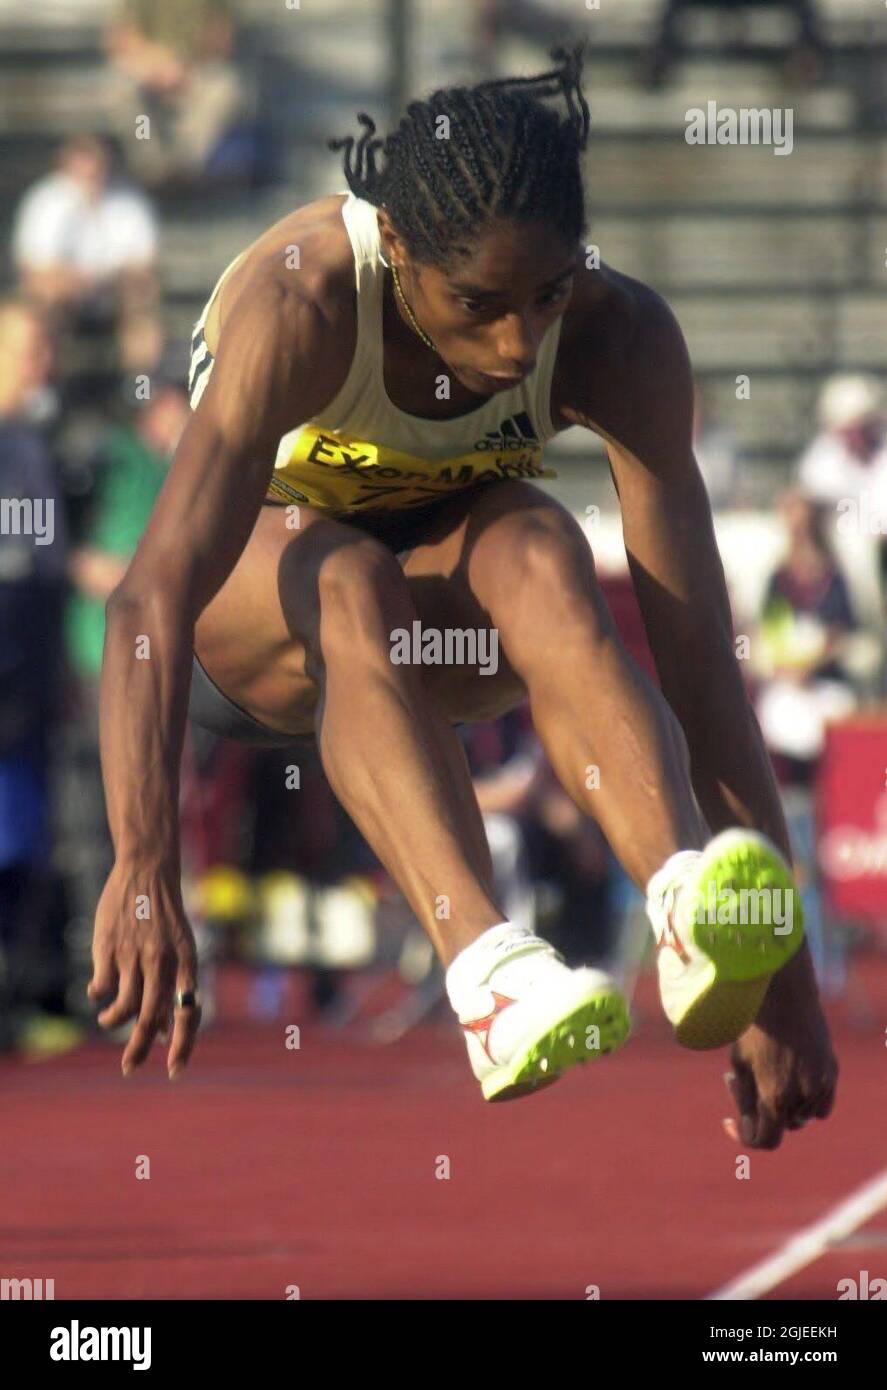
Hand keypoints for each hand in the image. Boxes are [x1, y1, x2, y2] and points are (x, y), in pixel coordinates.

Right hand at [88, 862, 200, 1078]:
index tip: (174, 1070)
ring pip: (123, 1005)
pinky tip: (98, 992)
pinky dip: (99, 995)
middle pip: (152, 1016)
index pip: (190, 1012)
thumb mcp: (179, 948)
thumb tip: (162, 1033)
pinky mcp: (109, 947)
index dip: (183, 1044)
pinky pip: (102, 986)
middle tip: (130, 1068)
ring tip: (108, 1019)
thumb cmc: (164, 914)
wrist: (148, 870)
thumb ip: (173, 987)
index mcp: (187, 962)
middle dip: (139, 1049)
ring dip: (114, 1020)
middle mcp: (162, 961)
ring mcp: (134, 954)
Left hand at [722, 954, 837, 1149]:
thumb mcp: (739, 1063)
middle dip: (759, 1110)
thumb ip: (745, 1099)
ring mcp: (822, 1084)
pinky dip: (805, 1099)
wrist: (784, 992)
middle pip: (780, 1124)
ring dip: (782, 1104)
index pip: (765, 1141)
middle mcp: (802, 1095)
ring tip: (762, 1071)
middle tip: (738, 1080)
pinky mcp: (832, 1072)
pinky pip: (819, 1104)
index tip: (730, 1122)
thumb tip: (749, 1124)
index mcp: (774, 1096)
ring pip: (800, 1115)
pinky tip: (787, 1076)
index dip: (745, 1136)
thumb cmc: (754, 1025)